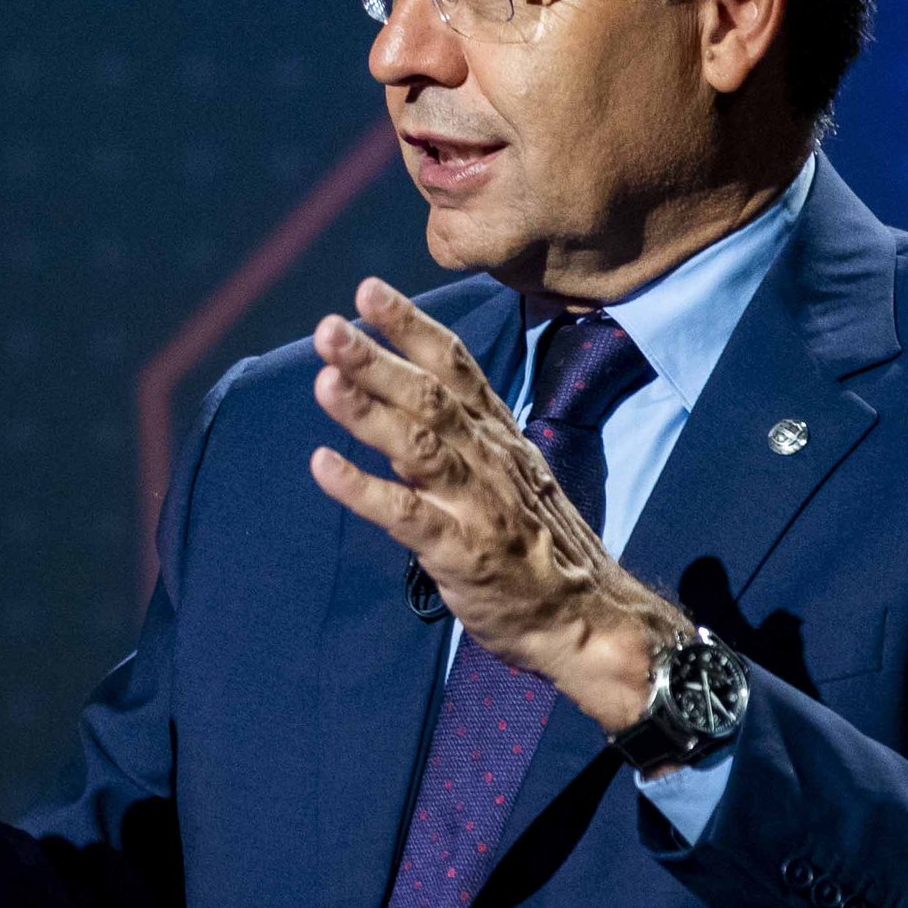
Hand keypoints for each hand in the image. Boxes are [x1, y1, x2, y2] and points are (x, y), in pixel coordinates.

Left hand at [303, 281, 681, 729]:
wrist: (584, 617)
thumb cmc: (541, 544)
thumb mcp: (513, 471)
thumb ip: (468, 433)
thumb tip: (414, 389)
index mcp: (498, 436)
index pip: (455, 367)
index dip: (411, 326)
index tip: (367, 291)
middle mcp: (488, 459)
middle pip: (430, 397)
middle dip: (377, 358)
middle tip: (328, 328)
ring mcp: (476, 504)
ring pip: (419, 446)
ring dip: (368, 412)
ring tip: (323, 380)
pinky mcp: (461, 551)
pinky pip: (406, 515)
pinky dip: (363, 489)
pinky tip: (322, 465)